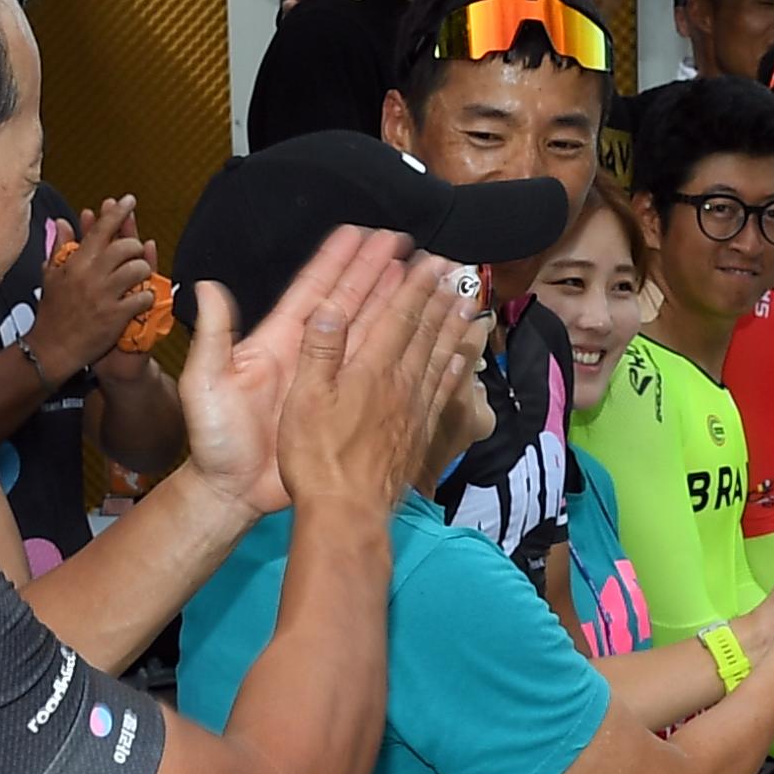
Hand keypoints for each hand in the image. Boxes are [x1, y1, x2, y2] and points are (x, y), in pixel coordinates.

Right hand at [29, 196, 154, 371]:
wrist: (52, 349)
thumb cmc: (51, 314)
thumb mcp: (51, 275)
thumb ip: (60, 246)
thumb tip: (62, 222)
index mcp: (76, 263)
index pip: (101, 229)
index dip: (118, 212)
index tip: (129, 200)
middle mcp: (91, 275)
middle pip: (125, 247)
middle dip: (135, 247)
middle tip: (134, 254)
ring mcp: (104, 295)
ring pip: (137, 269)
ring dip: (143, 271)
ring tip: (138, 277)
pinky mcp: (116, 316)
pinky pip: (142, 297)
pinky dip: (146, 297)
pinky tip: (140, 300)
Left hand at [172, 228, 415, 513]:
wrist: (232, 492)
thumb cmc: (214, 440)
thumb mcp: (205, 383)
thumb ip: (212, 335)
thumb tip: (207, 286)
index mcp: (278, 340)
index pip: (314, 289)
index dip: (337, 260)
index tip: (361, 233)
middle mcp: (309, 354)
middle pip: (350, 302)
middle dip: (377, 269)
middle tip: (405, 241)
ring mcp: (329, 380)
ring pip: (371, 332)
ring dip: (397, 302)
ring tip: (423, 276)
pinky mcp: (344, 408)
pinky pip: (379, 374)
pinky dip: (401, 354)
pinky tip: (423, 337)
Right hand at [266, 247, 484, 522]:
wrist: (348, 513)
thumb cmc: (317, 458)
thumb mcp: (304, 400)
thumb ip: (320, 351)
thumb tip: (330, 306)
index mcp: (370, 370)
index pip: (398, 318)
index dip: (414, 286)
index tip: (430, 260)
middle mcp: (400, 384)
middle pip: (426, 331)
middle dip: (440, 297)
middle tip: (457, 270)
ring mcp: (415, 409)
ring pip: (441, 357)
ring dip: (454, 326)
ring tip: (468, 302)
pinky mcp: (420, 432)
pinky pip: (444, 390)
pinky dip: (456, 368)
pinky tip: (463, 358)